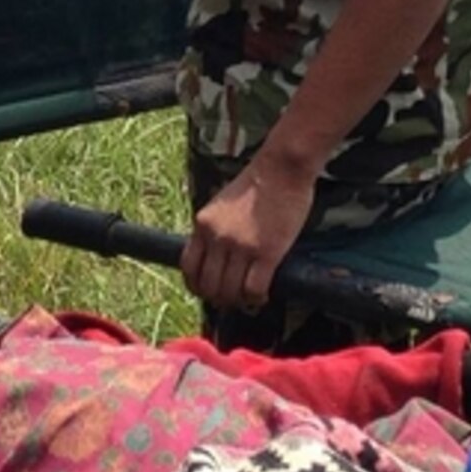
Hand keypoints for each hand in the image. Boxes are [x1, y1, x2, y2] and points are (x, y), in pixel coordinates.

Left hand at [182, 149, 314, 312]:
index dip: (196, 286)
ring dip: (238, 302)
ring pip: (229, 292)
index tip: (206, 290)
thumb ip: (213, 229)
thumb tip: (212, 258)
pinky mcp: (266, 253)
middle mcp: (217, 237)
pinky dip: (256, 299)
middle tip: (230, 299)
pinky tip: (262, 295)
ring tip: (247, 299)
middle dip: (218, 299)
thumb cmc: (255, 184)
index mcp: (202, 224)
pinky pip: (254, 289)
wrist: (281, 169)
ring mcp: (241, 246)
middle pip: (208, 285)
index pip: (188, 267)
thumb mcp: (220, 205)